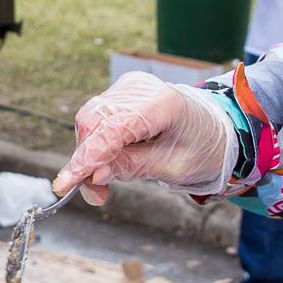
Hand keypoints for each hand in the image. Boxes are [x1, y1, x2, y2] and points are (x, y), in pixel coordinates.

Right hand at [51, 72, 234, 204]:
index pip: (112, 129)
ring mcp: (130, 86)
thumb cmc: (201, 148)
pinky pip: (97, 118)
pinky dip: (97, 143)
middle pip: (94, 121)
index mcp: (163, 104)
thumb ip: (132, 167)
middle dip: (86, 160)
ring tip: (103, 183)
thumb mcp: (172, 168)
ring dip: (89, 154)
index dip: (86, 158)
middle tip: (96, 195)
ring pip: (90, 120)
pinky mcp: (123, 91)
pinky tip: (110, 160)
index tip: (65, 184)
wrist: (217, 129)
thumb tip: (94, 174)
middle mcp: (142, 88)